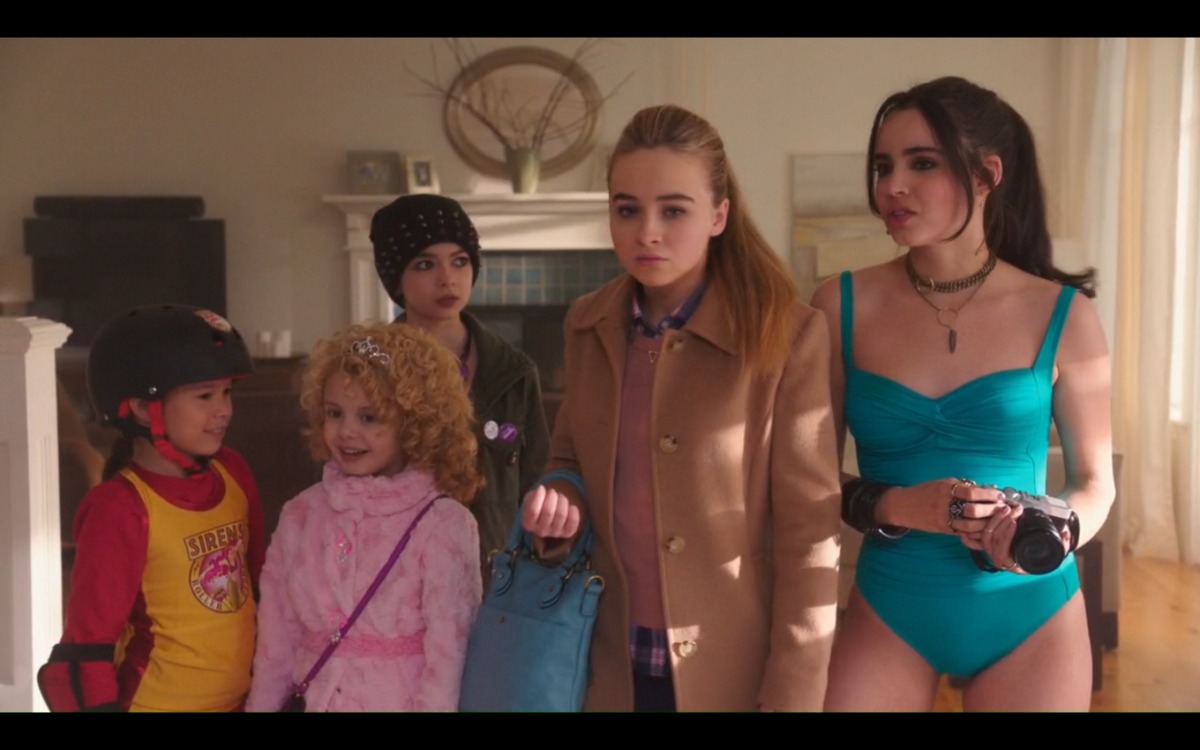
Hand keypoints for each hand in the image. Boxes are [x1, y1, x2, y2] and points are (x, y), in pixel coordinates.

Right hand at [522, 484, 580, 540]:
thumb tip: (541, 490)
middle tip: (552, 492)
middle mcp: (541, 531)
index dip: (538, 496)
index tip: (541, 488)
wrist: (549, 514)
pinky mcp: (568, 533)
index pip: (533, 511)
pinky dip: (573, 510)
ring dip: (562, 500)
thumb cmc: (538, 504)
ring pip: (561, 514)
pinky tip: (569, 507)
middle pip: (548, 512)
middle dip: (552, 496)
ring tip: (560, 497)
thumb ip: (533, 495)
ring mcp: (555, 533)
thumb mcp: (530, 498)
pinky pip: (573, 520)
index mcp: (528, 524)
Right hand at [882, 478, 1006, 536]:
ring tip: (997, 520)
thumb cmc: (923, 492)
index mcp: (945, 487)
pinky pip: (963, 532)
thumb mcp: (940, 483)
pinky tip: (984, 529)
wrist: (902, 505)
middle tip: (1004, 509)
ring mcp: (943, 517)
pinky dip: (976, 532)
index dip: (989, 495)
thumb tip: (983, 490)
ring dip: (987, 523)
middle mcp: (945, 503)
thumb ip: (959, 486)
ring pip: (971, 524)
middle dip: (992, 510)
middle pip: (974, 509)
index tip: (999, 495)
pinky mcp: (942, 529)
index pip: (972, 492)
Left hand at [962, 499, 1072, 572]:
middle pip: (992, 543)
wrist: (1047, 544)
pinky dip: (972, 535)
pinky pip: (978, 541)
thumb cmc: (1051, 547)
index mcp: (1019, 565)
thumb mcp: (1060, 548)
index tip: (1015, 522)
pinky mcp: (991, 544)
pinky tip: (968, 526)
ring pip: (985, 538)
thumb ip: (1064, 543)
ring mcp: (996, 552)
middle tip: (1010, 509)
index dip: (1006, 537)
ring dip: (992, 521)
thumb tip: (1065, 535)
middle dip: (999, 524)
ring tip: (1005, 507)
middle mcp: (1005, 561)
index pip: (1004, 553)